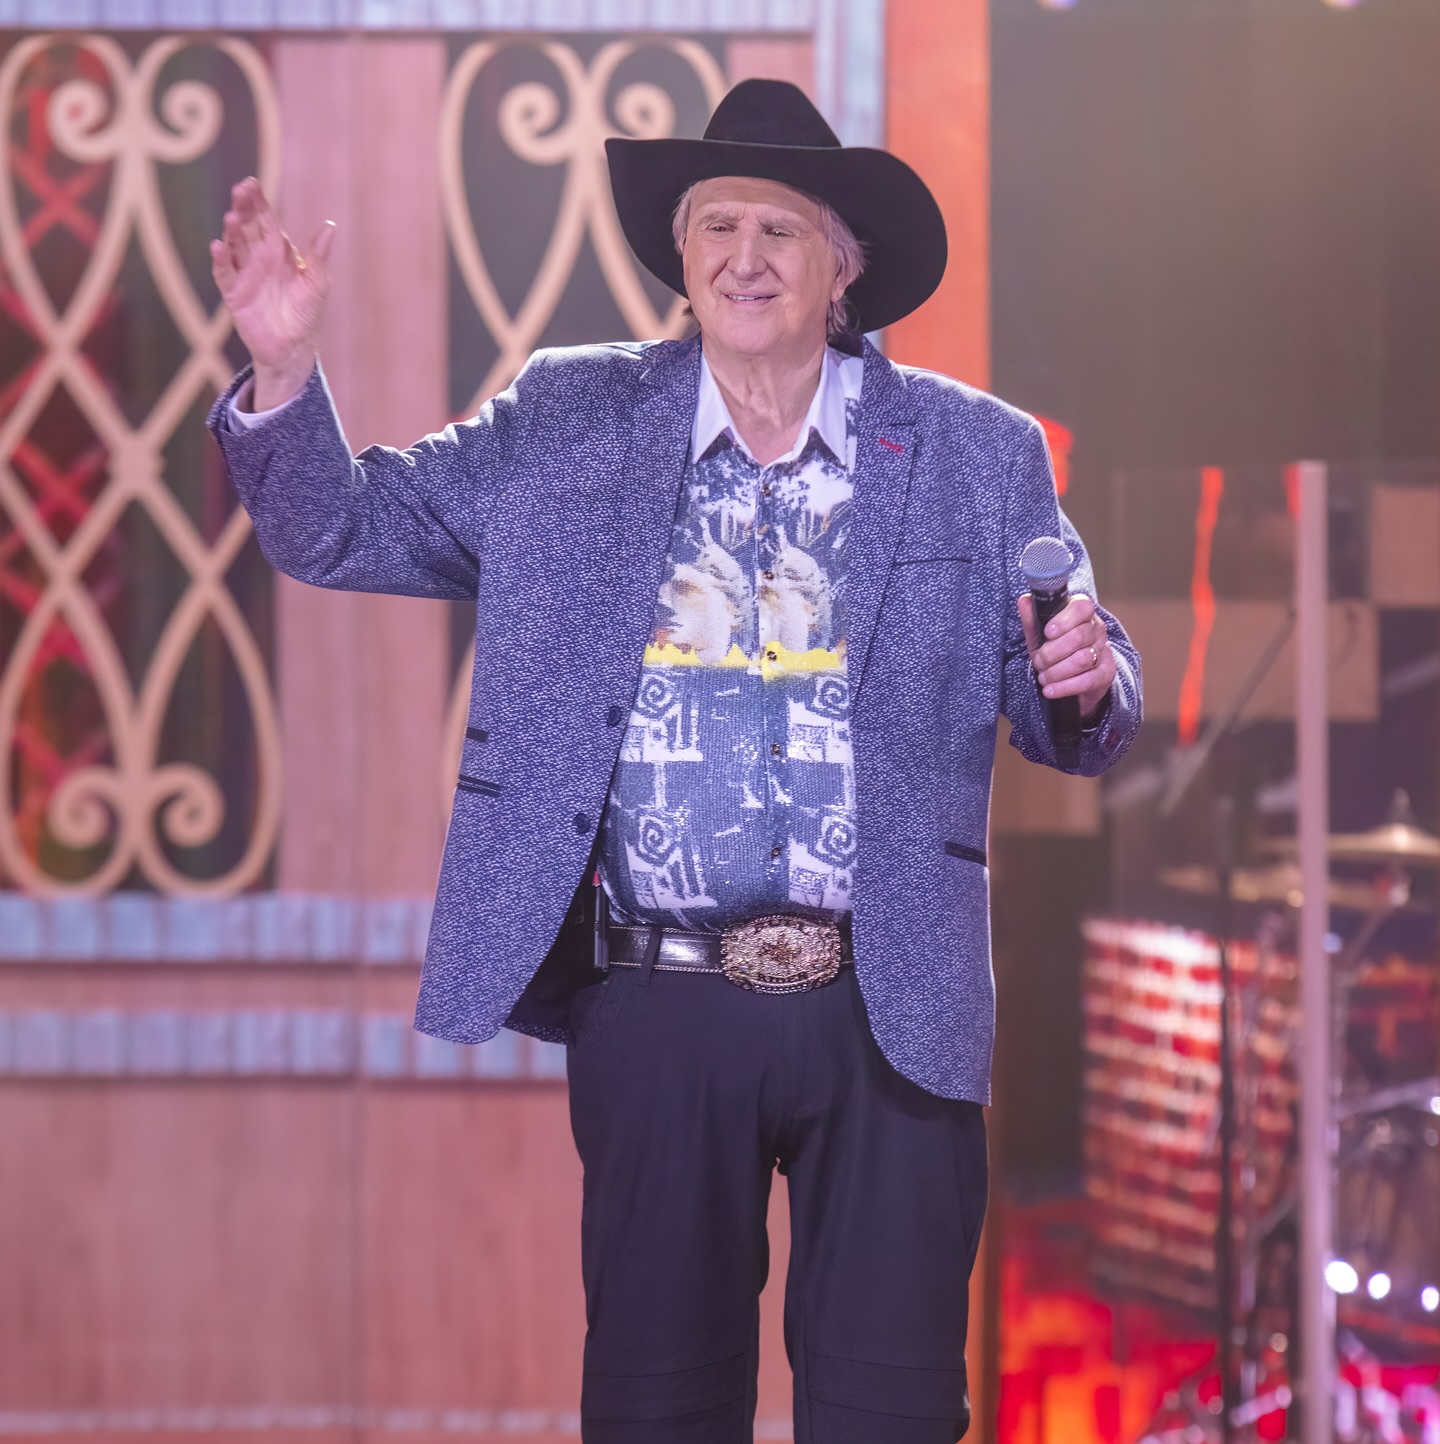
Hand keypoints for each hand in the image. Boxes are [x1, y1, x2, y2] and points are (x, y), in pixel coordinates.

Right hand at [209, 177, 334, 408]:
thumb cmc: (307, 314)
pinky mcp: (233, 293)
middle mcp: (258, 257)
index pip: (265, 219)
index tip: (251, 183)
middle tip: (240, 191)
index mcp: (278, 250)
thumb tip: (330, 225)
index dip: (258, 201)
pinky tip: (218, 247)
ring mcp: (244, 273)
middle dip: (243, 208)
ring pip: (234, 245)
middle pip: (247, 226)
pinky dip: (221, 260)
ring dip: (232, 231)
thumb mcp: (317, 283)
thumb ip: (319, 256)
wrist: (293, 349)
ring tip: (232, 218)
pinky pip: (224, 273)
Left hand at [1018, 593, 1115, 721]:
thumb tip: (1024, 600)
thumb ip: (1032, 619)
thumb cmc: (1055, 651)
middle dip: (1051, 653)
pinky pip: (1088, 680)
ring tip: (1044, 677)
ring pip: (1081, 660)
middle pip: (1078, 637)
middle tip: (1039, 662)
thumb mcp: (1039, 636)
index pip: (1082, 607)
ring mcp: (1104, 650)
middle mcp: (1096, 629)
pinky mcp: (1106, 673)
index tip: (1048, 633)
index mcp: (1082, 613)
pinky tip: (1050, 690)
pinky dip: (1065, 687)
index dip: (1064, 620)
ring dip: (1056, 671)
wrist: (1073, 679)